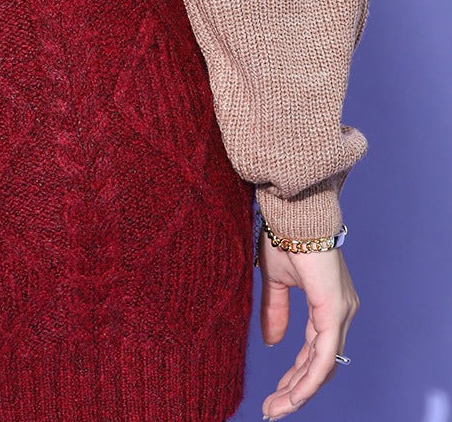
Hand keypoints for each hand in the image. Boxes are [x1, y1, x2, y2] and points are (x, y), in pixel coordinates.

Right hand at [257, 229, 358, 417]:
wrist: (293, 212)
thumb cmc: (285, 235)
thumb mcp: (275, 279)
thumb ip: (275, 311)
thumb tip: (273, 343)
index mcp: (328, 304)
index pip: (314, 350)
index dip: (296, 374)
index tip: (275, 392)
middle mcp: (340, 312)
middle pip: (320, 364)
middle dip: (295, 389)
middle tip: (272, 409)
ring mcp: (341, 313)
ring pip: (323, 366)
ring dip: (299, 391)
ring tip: (275, 409)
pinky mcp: (334, 312)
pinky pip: (323, 357)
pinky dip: (308, 379)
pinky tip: (293, 395)